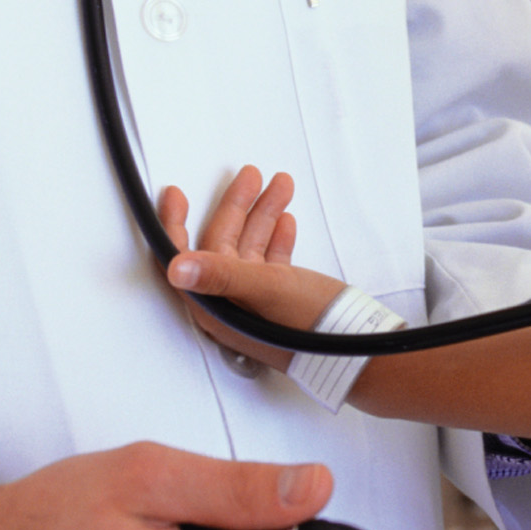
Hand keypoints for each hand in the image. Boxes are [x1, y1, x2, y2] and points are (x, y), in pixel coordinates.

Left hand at [159, 169, 344, 371]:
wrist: (356, 353)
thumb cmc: (311, 330)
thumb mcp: (265, 292)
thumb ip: (221, 275)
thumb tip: (177, 268)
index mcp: (217, 305)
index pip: (182, 259)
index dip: (175, 225)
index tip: (175, 195)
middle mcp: (231, 304)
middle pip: (221, 244)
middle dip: (237, 205)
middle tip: (249, 175)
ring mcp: (255, 302)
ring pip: (250, 246)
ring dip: (263, 214)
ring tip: (279, 185)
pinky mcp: (280, 299)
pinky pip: (270, 259)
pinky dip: (276, 236)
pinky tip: (285, 222)